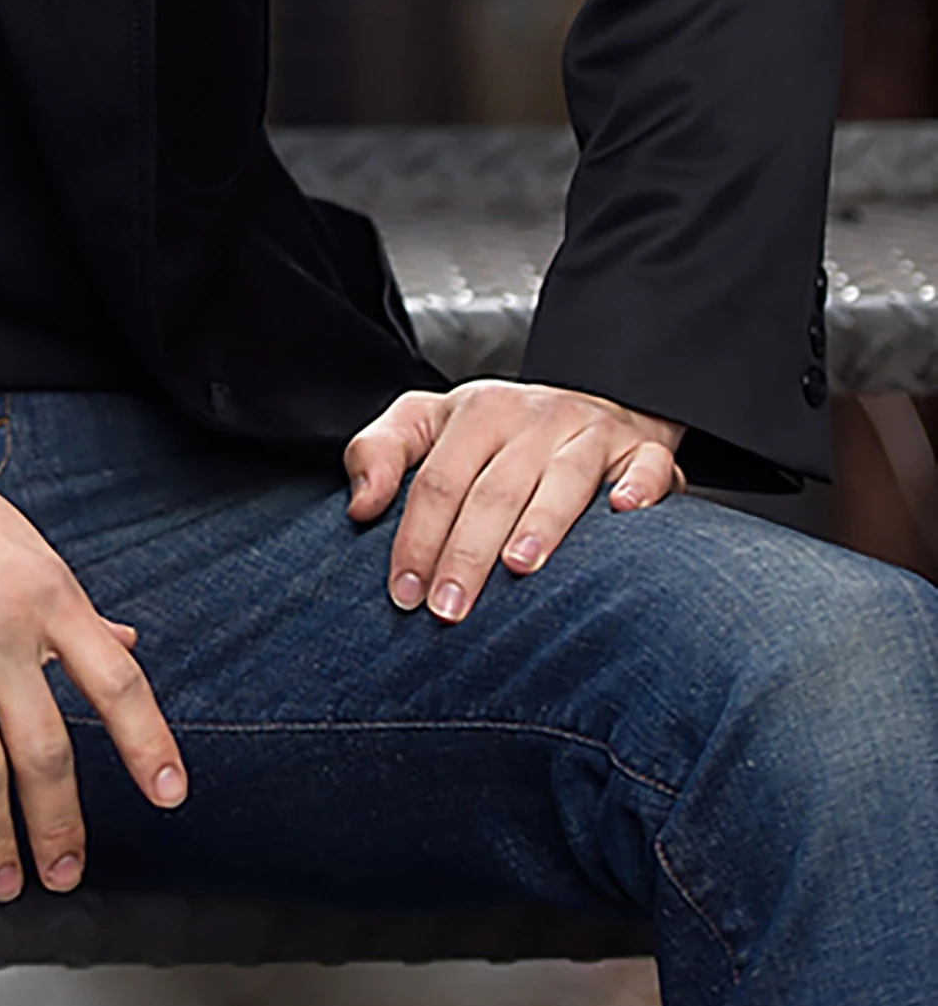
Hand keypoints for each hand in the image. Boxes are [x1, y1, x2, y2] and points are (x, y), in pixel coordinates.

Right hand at [0, 360, 188, 903]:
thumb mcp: (17, 541)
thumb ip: (71, 605)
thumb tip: (130, 645)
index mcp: (48, 590)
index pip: (115, 681)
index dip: (147, 743)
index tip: (171, 797)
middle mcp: (0, 627)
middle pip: (46, 748)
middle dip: (59, 824)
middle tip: (65, 876)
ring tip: (5, 886)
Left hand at [343, 378, 685, 623]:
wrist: (591, 395)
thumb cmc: (498, 430)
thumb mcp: (429, 422)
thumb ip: (380, 452)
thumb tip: (360, 506)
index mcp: (477, 411)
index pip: (438, 480)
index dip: (417, 537)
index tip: (404, 593)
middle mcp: (534, 418)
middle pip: (494, 489)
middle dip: (467, 553)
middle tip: (448, 610)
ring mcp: (590, 432)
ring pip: (565, 479)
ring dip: (542, 524)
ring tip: (519, 568)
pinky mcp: (641, 448)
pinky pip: (646, 465)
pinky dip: (638, 487)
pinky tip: (623, 513)